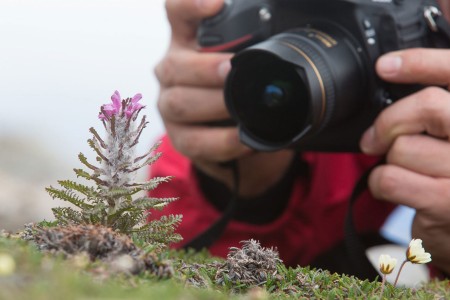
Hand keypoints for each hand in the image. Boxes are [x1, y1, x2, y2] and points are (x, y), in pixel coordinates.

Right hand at [155, 0, 293, 195]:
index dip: (191, 5)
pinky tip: (243, 140)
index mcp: (189, 42)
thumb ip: (255, 47)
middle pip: (175, 65)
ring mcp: (170, 105)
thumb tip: (290, 36)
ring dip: (213, 106)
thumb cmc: (238, 89)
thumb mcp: (246, 63)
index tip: (216, 4)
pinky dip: (222, 142)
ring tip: (240, 110)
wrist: (232, 134)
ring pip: (179, 104)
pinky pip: (194, 141)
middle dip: (205, 69)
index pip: (178, 13)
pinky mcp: (178, 137)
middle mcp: (173, 71)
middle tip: (231, 70)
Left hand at [360, 48, 449, 273]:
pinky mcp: (447, 203)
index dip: (421, 62)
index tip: (385, 66)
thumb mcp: (448, 140)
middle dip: (391, 120)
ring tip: (404, 172)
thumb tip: (392, 73)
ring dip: (389, 161)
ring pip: (403, 146)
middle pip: (429, 106)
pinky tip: (393, 189)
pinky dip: (380, 183)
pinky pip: (390, 177)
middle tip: (375, 138)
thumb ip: (434, 112)